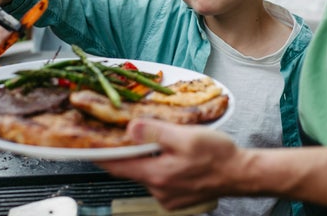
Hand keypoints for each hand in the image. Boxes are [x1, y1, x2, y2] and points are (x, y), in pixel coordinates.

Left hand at [98, 119, 244, 209]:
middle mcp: (158, 189)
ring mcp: (167, 196)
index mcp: (157, 174)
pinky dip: (158, 166)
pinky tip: (169, 155)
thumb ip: (156, 132)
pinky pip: (159, 180)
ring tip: (154, 141)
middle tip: (122, 134)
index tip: (86, 145)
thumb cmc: (218, 155)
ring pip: (145, 173)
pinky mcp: (176, 198)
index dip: (99, 154)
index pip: (116, 165)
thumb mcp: (186, 136)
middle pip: (129, 169)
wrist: (241, 174)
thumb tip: (131, 128)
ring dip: (144, 159)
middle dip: (124, 153)